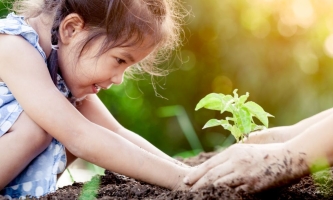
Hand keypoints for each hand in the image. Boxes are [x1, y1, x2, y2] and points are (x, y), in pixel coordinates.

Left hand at [183, 143, 307, 192]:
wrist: (289, 157)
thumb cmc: (267, 153)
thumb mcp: (247, 149)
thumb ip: (232, 155)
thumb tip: (218, 164)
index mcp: (233, 151)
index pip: (209, 164)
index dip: (196, 173)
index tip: (186, 180)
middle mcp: (236, 161)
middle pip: (211, 175)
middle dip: (197, 183)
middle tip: (187, 190)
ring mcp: (244, 174)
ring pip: (219, 184)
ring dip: (207, 190)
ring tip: (197, 196)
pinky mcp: (253, 185)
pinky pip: (234, 192)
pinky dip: (223, 195)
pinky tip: (216, 198)